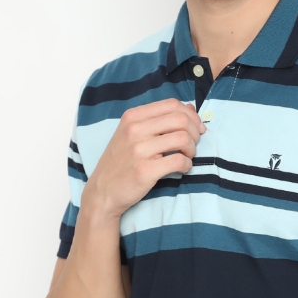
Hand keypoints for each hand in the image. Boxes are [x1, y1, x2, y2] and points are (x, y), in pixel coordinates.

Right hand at [84, 98, 205, 218]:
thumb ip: (159, 120)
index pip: (172, 104)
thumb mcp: (132, 134)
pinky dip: (187, 165)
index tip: (195, 128)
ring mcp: (139, 150)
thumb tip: (190, 109)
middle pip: (181, 119)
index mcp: (132, 117)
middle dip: (195, 132)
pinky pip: (179, 161)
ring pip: (183, 139)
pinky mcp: (145, 171)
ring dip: (192, 149)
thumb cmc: (120, 162)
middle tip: (192, 145)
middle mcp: (134, 130)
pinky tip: (182, 169)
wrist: (102, 192)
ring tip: (186, 157)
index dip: (190, 115)